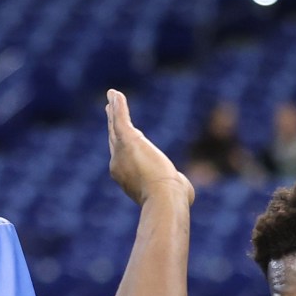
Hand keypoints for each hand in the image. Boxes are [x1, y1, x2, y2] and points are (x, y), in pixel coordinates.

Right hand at [106, 90, 194, 207]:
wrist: (164, 198)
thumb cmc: (173, 201)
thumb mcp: (174, 194)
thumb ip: (177, 188)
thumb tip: (187, 191)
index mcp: (127, 178)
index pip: (124, 157)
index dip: (122, 144)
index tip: (123, 133)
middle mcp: (119, 165)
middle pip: (114, 139)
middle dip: (112, 124)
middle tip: (109, 109)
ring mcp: (121, 152)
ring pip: (115, 126)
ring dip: (114, 109)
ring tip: (112, 96)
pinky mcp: (128, 140)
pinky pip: (120, 119)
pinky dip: (118, 106)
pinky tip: (115, 94)